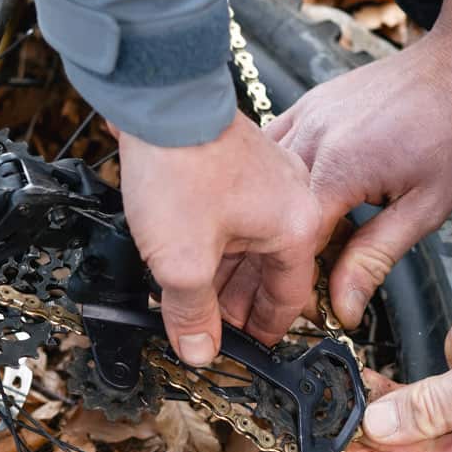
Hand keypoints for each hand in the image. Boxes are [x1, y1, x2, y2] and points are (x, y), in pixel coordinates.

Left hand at [118, 115, 324, 364]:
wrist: (156, 101)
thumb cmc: (180, 169)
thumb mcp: (181, 262)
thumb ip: (191, 314)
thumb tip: (199, 351)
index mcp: (296, 226)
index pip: (289, 298)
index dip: (263, 331)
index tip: (242, 350)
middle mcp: (291, 199)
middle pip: (268, 270)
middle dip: (235, 304)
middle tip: (206, 329)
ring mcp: (266, 175)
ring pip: (247, 242)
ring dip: (219, 273)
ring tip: (187, 298)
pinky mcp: (237, 160)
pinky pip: (232, 215)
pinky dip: (211, 240)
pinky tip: (180, 254)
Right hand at [258, 0, 451, 327]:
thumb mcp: (426, 207)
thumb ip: (375, 257)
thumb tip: (342, 307)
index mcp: (339, 168)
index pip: (293, 243)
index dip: (293, 283)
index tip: (303, 310)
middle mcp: (311, 137)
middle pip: (266, 216)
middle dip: (265, 259)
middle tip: (273, 294)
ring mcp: (305, 116)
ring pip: (260, 183)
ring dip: (262, 221)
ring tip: (271, 255)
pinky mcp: (308, 106)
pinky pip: (272, 151)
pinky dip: (269, 182)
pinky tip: (278, 203)